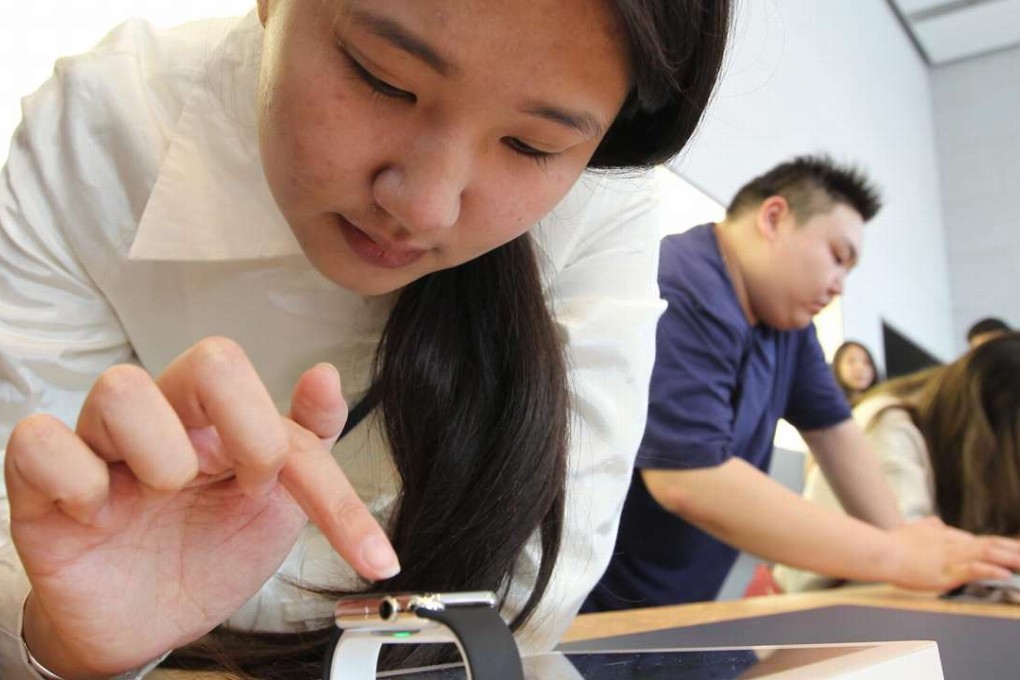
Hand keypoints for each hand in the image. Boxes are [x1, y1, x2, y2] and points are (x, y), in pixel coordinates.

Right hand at [4, 338, 398, 678]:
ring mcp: (103, 444)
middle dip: (250, 429)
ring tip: (164, 497)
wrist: (147, 626)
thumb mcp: (277, 508)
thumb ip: (309, 444)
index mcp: (224, 421)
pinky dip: (79, 480)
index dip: (319, 471)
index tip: (360, 550)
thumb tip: (328, 374)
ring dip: (164, 456)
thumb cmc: (208, 554)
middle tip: (248, 487)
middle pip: (211, 361)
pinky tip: (100, 514)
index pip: (284, 404)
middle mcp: (167, 418)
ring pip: (122, 389)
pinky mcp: (43, 482)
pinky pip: (42, 443)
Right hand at [885, 516, 1019, 590]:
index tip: (1017, 548)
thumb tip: (937, 522)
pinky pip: (973, 569)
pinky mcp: (946, 570)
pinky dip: (991, 570)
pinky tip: (1005, 574)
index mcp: (947, 537)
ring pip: (987, 554)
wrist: (881, 551)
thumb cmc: (893, 544)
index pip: (982, 540)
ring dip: (1010, 559)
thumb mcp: (913, 530)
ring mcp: (951, 557)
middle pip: (991, 545)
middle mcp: (953, 544)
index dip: (1003, 545)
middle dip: (1013, 550)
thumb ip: (928, 527)